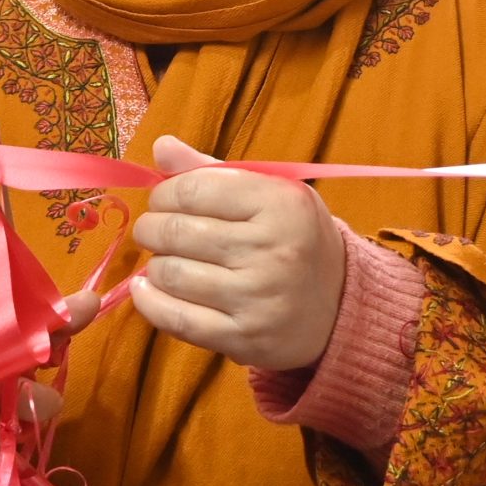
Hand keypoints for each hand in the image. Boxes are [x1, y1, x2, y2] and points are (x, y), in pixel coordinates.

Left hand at [128, 136, 346, 369]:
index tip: (163, 200)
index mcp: (281, 203)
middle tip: (154, 230)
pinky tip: (146, 289)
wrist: (340, 308)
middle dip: (151, 228)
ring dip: (154, 265)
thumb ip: (215, 171)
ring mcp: (257, 298)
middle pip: (176, 231)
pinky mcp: (243, 338)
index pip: (193, 189)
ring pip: (170, 274)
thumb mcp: (272, 194)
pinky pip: (176, 319)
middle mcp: (271, 249)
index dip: (164, 193)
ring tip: (164, 260)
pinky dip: (149, 301)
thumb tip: (161, 146)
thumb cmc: (296, 240)